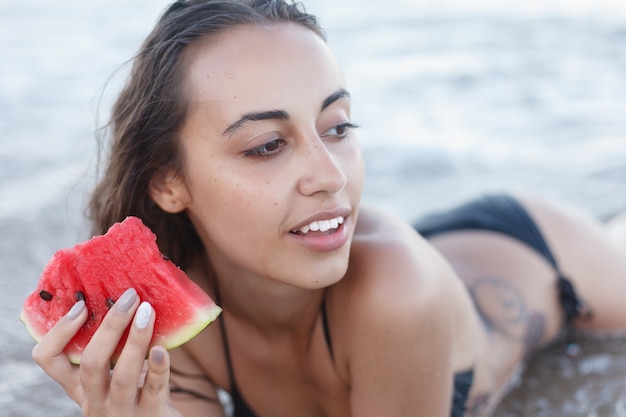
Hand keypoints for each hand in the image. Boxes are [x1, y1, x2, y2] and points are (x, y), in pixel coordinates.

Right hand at [32, 288, 181, 416]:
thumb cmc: (137, 395)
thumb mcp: (115, 375)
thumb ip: (114, 348)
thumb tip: (125, 297)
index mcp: (80, 387)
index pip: (49, 360)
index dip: (59, 332)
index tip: (80, 306)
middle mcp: (95, 401)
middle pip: (91, 363)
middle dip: (110, 327)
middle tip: (129, 298)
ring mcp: (121, 412)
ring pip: (122, 376)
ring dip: (136, 340)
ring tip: (147, 312)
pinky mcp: (150, 416)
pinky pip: (153, 390)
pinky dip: (158, 367)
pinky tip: (162, 348)